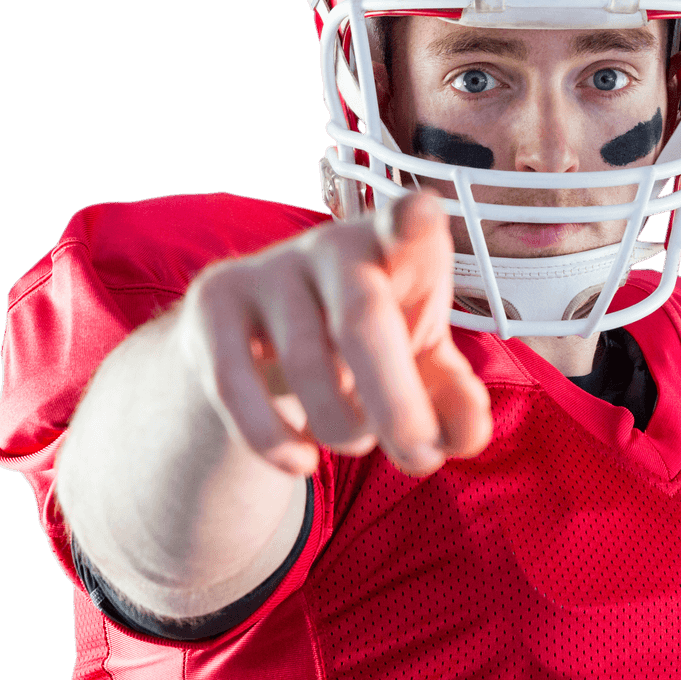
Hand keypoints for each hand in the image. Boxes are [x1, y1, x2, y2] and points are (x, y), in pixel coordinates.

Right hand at [178, 191, 492, 476]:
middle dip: (397, 403)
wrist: (268, 340)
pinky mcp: (214, 301)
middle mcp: (333, 245)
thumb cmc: (367, 344)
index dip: (413, 221)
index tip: (419, 216)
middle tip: (418, 457)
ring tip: (357, 442)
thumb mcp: (419, 366)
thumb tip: (465, 436)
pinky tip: (301, 463)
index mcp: (398, 248)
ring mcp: (269, 268)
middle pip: (363, 318)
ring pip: (306, 362)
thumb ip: (454, 400)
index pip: (408, 223)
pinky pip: (236, 383)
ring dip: (342, 427)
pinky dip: (273, 440)